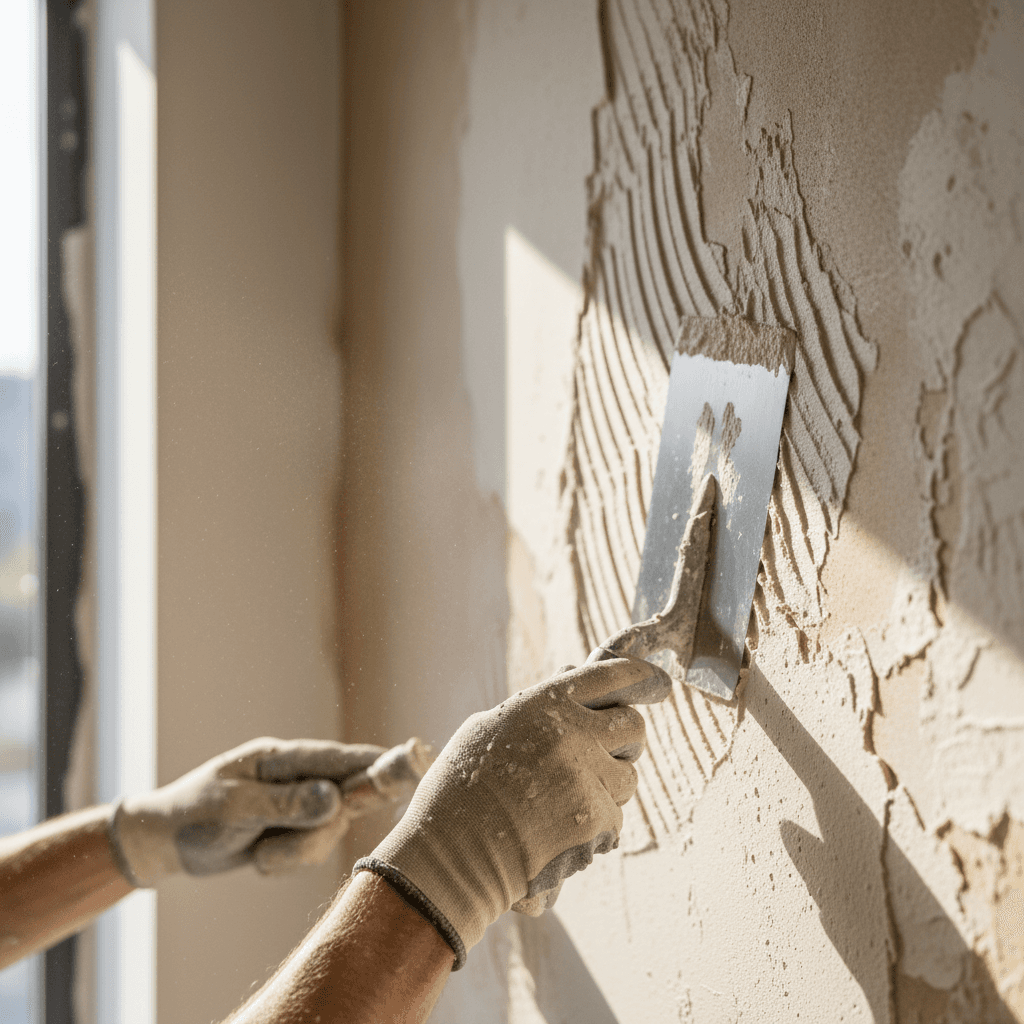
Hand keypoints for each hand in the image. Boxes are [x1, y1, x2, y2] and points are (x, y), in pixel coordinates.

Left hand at [110, 737, 388, 885]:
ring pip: (329, 829)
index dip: (378, 761)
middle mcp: (297, 776)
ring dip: (297, 852)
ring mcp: (297, 802)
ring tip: (258, 857)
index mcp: (282, 758)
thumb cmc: (193, 816)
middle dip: (320, 828)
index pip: (340, 757)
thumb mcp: (233, 810)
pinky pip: (313, 848)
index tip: (414, 758)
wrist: (165, 842)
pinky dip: (289, 861)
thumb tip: (334, 798)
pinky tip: (259, 860)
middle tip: (293, 841)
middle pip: (344, 796)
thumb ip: (285, 804)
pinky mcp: (294, 828)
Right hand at [355, 657, 657, 967]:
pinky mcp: (596, 820)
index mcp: (544, 703)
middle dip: (624, 742)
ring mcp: (586, 777)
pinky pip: (615, 818)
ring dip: (607, 788)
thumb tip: (574, 688)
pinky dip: (595, 828)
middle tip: (598, 758)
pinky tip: (557, 831)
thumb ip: (536, 709)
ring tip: (563, 802)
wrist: (450, 855)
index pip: (611, 675)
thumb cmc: (459, 792)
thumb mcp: (488, 729)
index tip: (656, 684)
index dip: (640, 678)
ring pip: (628, 776)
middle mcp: (572, 732)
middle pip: (632, 726)